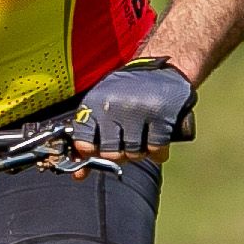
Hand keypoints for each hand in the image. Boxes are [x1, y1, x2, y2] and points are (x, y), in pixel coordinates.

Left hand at [74, 58, 193, 159]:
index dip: (90, 151)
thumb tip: (78, 175)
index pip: (82, 142)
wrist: (165, 68)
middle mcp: (113, 106)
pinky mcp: (161, 117)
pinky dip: (158, 152)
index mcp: (94, 102)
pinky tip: (157, 142)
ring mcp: (138, 111)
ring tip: (142, 137)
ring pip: (133, 154)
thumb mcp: (104, 104)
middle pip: (109, 153)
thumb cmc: (129, 90)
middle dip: (118, 152)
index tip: (97, 148)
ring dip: (139, 152)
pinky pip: (155, 150)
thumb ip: (90, 136)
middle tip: (126, 141)